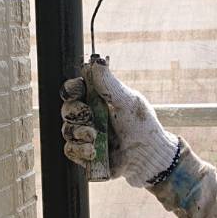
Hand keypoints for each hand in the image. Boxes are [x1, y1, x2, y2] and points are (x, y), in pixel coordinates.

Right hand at [59, 59, 179, 187]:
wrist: (149, 156)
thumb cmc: (142, 125)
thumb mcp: (127, 101)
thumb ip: (109, 84)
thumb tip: (96, 60)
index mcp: (98, 100)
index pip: (75, 90)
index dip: (71, 89)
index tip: (76, 90)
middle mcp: (90, 116)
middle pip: (67, 109)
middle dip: (74, 112)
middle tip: (89, 116)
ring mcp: (87, 136)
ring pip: (67, 130)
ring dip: (78, 132)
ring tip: (94, 137)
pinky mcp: (86, 155)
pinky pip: (70, 150)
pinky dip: (79, 150)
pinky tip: (93, 151)